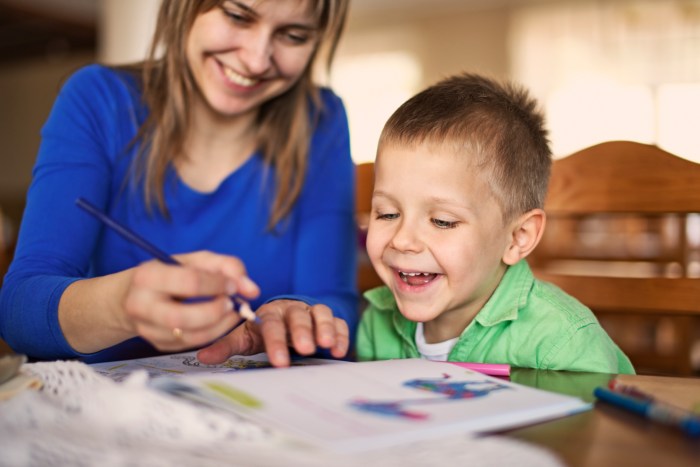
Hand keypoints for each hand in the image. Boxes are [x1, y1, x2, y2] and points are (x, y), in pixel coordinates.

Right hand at [122, 251, 259, 351]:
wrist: (133, 295)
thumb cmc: (169, 273)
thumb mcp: (194, 260)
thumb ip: (226, 267)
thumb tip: (251, 289)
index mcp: (147, 276)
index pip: (189, 282)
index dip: (218, 284)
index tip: (234, 285)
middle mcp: (140, 304)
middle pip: (182, 317)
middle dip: (216, 312)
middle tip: (233, 304)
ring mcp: (146, 328)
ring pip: (187, 336)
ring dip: (218, 327)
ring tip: (232, 314)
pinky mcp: (157, 344)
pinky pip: (188, 345)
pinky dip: (210, 335)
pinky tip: (220, 323)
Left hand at [196, 299, 349, 366]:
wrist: (286, 318)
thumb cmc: (264, 329)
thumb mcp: (245, 337)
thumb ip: (227, 346)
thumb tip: (202, 357)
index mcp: (270, 313)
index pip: (272, 325)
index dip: (276, 342)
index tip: (279, 362)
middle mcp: (292, 309)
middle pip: (298, 317)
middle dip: (303, 332)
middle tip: (306, 349)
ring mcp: (312, 312)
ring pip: (321, 314)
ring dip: (325, 328)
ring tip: (327, 345)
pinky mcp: (329, 318)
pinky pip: (339, 321)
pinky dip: (341, 333)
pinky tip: (341, 350)